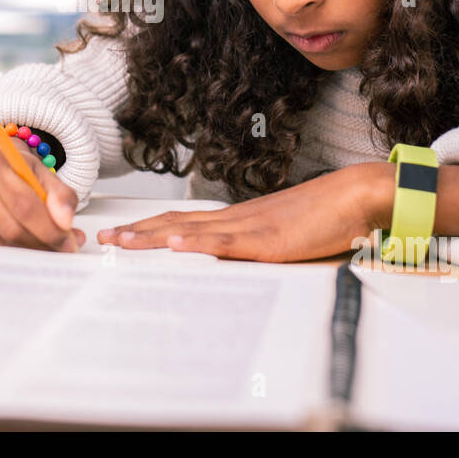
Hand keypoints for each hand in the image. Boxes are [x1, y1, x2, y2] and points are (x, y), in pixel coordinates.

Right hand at [0, 136, 85, 251]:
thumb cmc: (23, 171)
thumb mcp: (46, 174)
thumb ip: (61, 196)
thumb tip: (65, 222)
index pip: (24, 204)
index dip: (50, 228)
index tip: (70, 241)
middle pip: (12, 227)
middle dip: (43, 243)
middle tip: (64, 249)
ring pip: (2, 242)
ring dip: (32, 251)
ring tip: (52, 247)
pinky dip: (16, 254)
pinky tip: (31, 248)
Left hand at [95, 164, 389, 261]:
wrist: (355, 195)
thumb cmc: (327, 216)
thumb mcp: (284, 237)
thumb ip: (259, 248)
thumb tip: (238, 262)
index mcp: (239, 219)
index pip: (184, 221)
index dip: (150, 227)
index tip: (123, 233)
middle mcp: (237, 219)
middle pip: (175, 222)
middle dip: (137, 231)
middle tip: (103, 238)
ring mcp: (250, 227)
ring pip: (190, 230)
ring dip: (152, 236)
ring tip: (121, 241)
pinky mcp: (267, 240)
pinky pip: (226, 241)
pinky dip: (195, 242)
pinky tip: (172, 243)